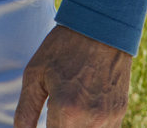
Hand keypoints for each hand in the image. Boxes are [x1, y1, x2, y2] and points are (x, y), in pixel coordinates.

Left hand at [13, 25, 131, 126]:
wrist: (100, 29)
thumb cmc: (63, 48)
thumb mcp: (35, 75)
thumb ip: (26, 110)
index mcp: (68, 110)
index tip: (40, 123)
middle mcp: (92, 119)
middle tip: (51, 116)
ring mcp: (110, 118)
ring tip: (64, 113)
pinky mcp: (120, 113)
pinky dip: (89, 126)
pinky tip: (78, 112)